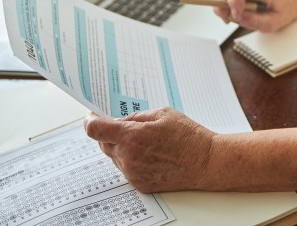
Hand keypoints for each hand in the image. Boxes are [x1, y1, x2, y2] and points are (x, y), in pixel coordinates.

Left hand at [84, 107, 214, 192]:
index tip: (92, 116)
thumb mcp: (163, 114)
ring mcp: (132, 173)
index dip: (91, 121)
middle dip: (110, 133)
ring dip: (122, 147)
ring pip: (115, 156)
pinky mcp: (139, 184)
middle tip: (125, 126)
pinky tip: (152, 154)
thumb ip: (137, 116)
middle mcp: (128, 157)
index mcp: (132, 136)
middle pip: (103, 143)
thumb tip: (120, 121)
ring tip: (147, 141)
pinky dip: (132, 160)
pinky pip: (127, 169)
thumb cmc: (188, 136)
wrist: (205, 162)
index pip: (95, 129)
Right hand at [210, 0, 296, 32]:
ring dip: (218, 5)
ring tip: (228, 17)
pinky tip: (227, 13)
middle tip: (228, 19)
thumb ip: (257, 21)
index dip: (235, 1)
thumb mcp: (273, 22)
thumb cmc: (278, 11)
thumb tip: (239, 18)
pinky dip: (217, 4)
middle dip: (221, 5)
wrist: (282, 4)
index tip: (236, 16)